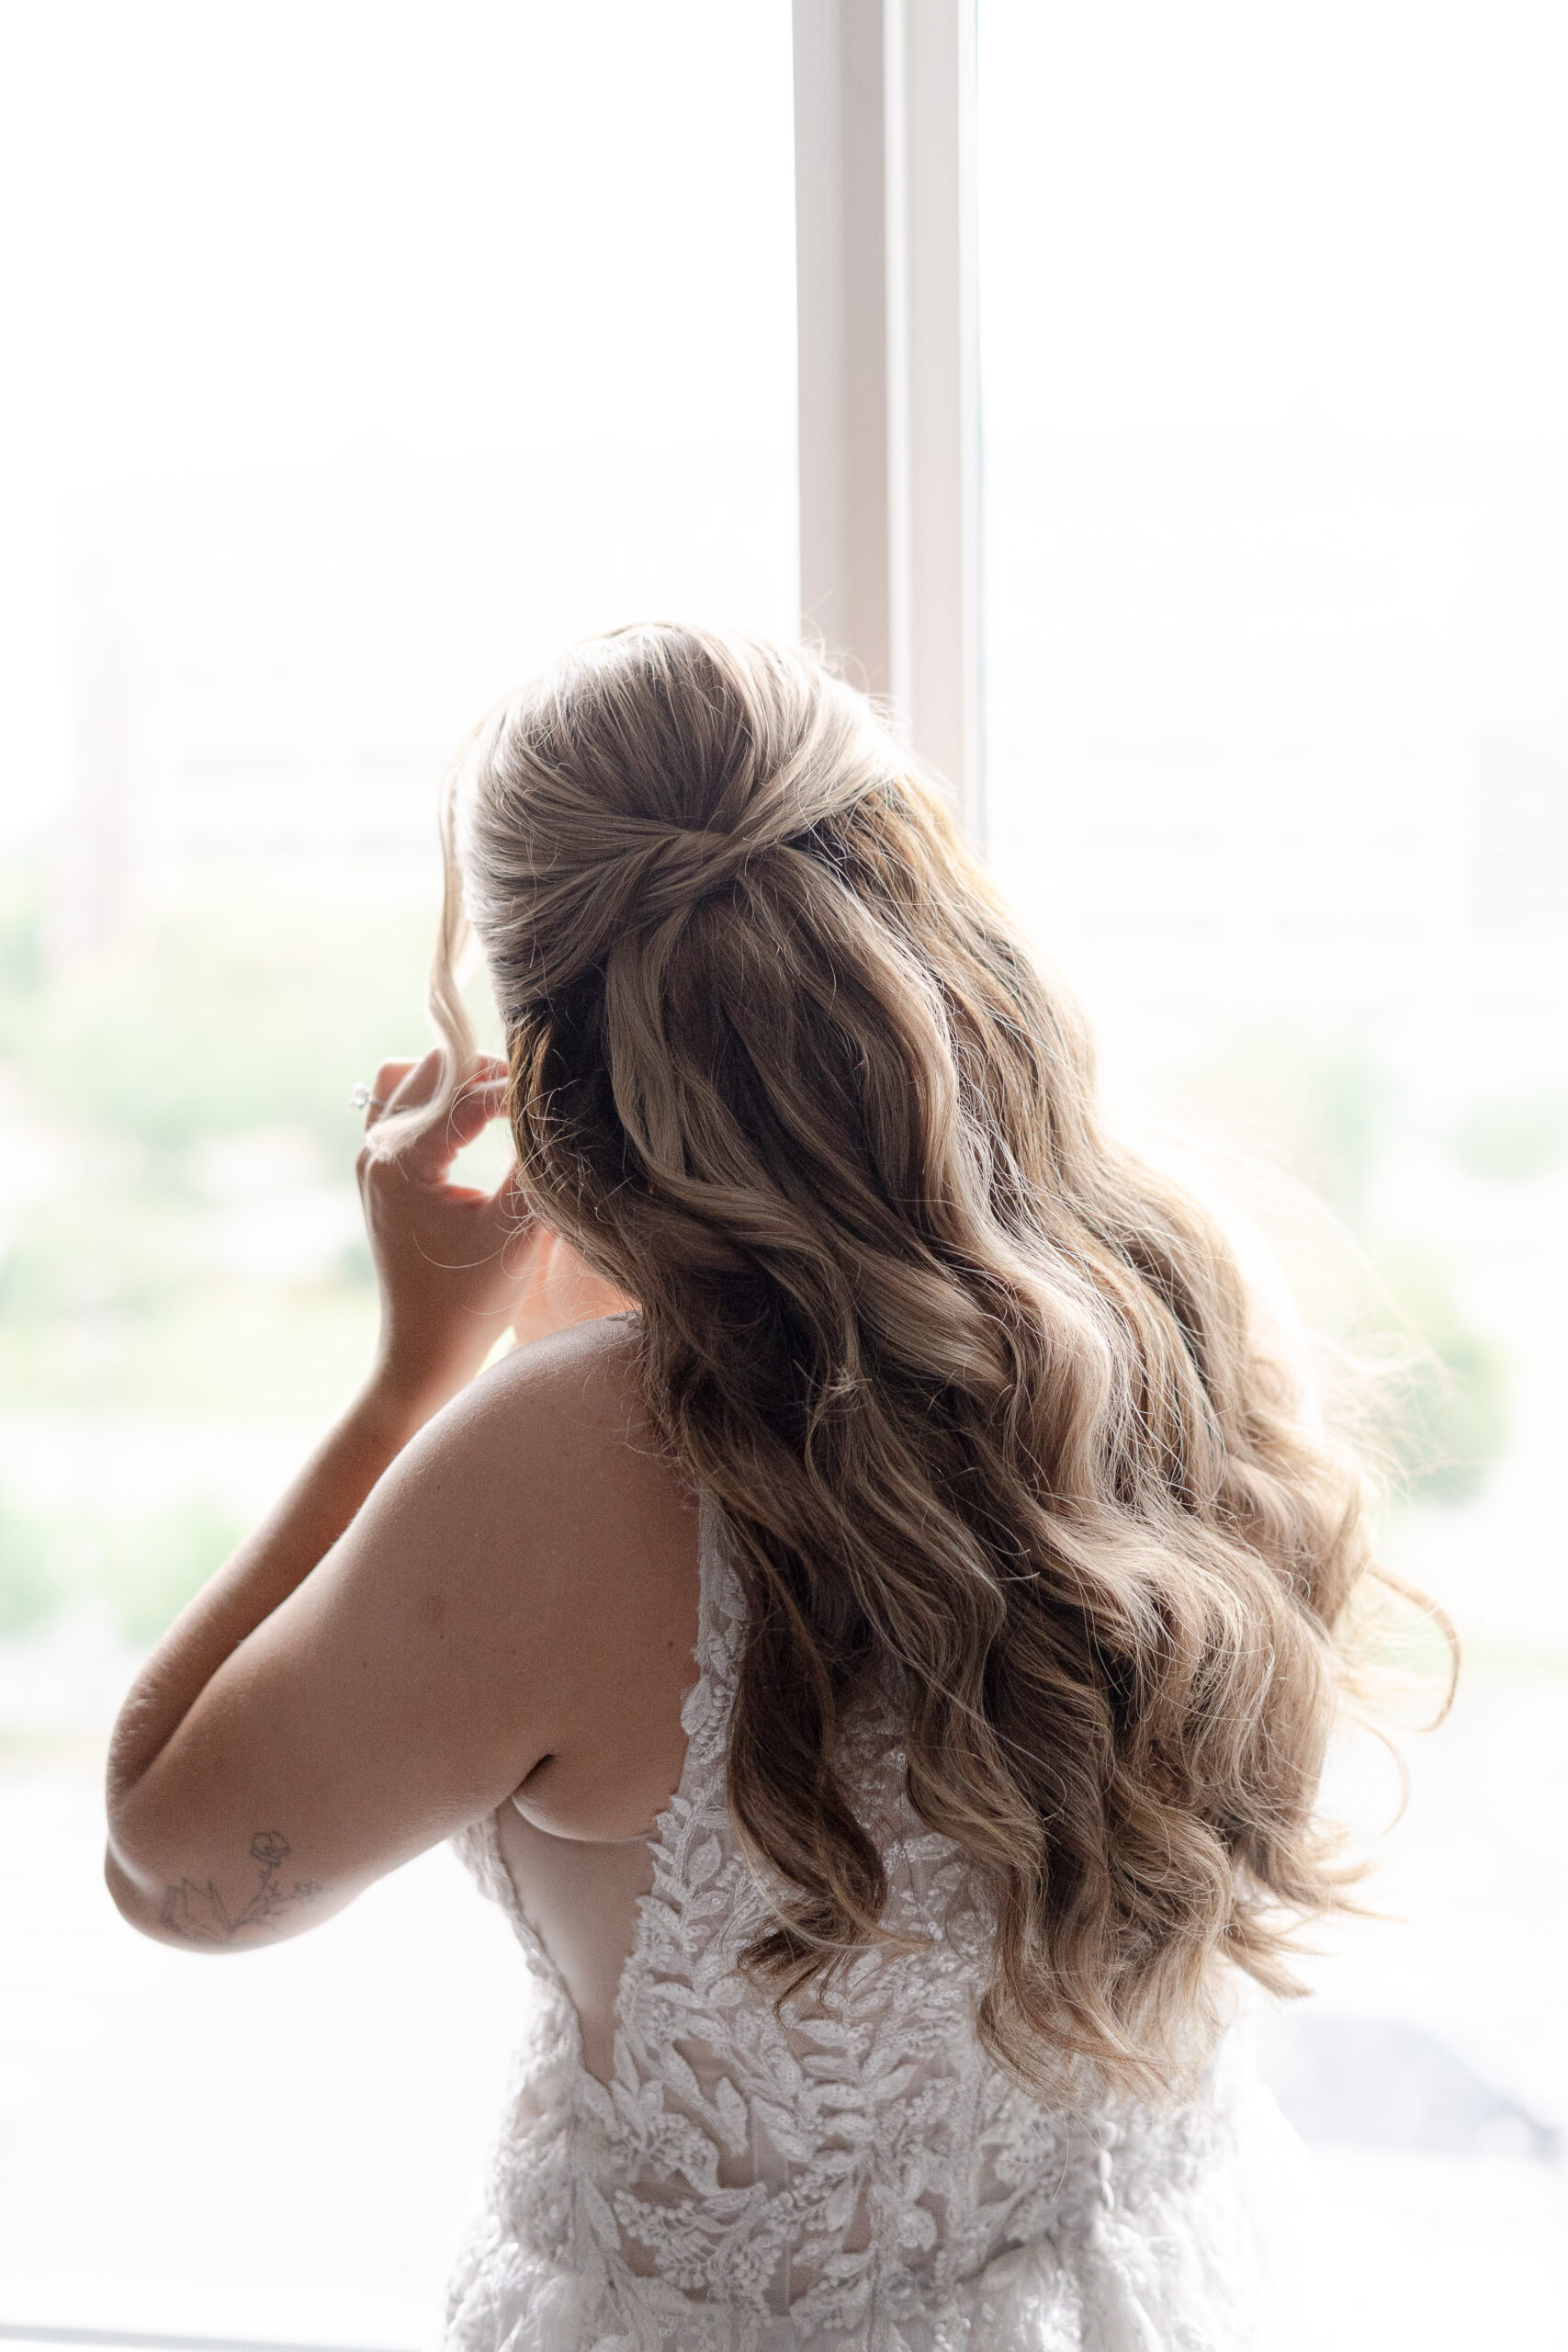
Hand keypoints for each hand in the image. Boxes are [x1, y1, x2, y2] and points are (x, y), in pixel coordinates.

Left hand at [355, 1050, 540, 1422]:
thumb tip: (561, 1110)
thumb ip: (537, 1164)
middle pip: (432, 1068)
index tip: (563, 1097)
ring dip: (458, 1079)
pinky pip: (403, 1105)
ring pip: (410, 1078)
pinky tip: (478, 1122)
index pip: (467, 1093)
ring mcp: (372, 1158)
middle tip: (536, 1095)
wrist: (424, 1352)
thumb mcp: (515, 1231)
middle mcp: (376, 1150)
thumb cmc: (471, 1303)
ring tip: (505, 1101)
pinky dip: (439, 1099)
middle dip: (487, 1072)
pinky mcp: (382, 1170)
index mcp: (402, 1162)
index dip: (520, 1089)